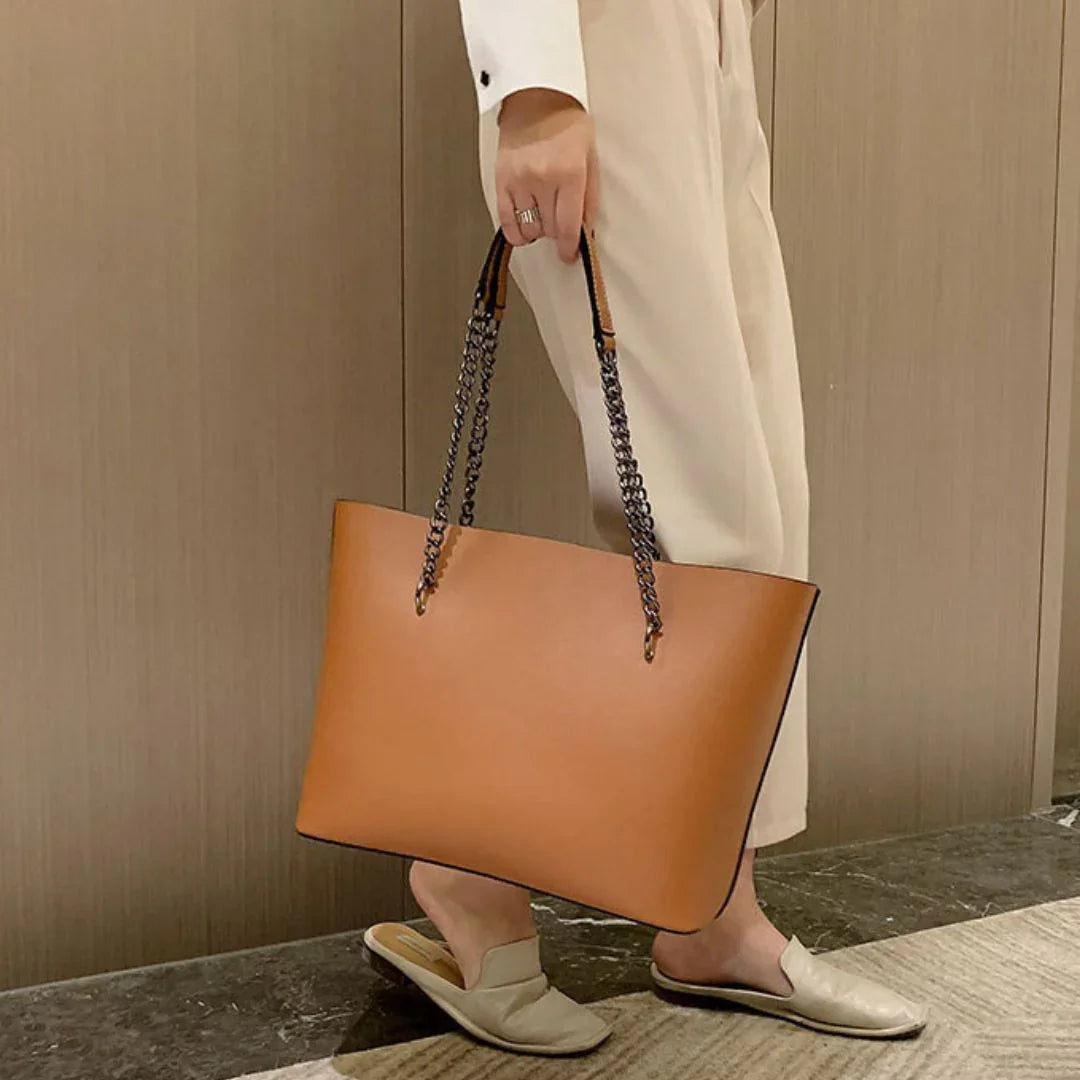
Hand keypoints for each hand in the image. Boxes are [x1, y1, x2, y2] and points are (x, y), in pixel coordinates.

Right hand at [496, 89, 598, 263]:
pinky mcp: (501, 181)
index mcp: (569, 173)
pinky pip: (506, 221)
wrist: (535, 95)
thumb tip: (586, 232)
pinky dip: (516, 232)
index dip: (570, 247)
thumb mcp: (590, 157)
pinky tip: (524, 230)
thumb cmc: (566, 122)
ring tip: (544, 216)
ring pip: (529, 228)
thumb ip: (589, 197)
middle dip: (557, 232)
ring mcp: (519, 181)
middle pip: (549, 230)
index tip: (570, 255)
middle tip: (560, 222)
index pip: (568, 226)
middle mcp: (542, 180)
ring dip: (539, 229)